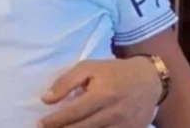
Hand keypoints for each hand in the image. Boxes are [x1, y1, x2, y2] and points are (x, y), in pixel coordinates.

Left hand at [38, 57, 160, 127]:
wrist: (149, 80)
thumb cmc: (114, 72)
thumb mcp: (88, 68)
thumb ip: (66, 82)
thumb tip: (45, 99)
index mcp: (102, 94)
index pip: (74, 112)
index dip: (55, 121)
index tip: (41, 124)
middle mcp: (114, 112)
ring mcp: (124, 126)